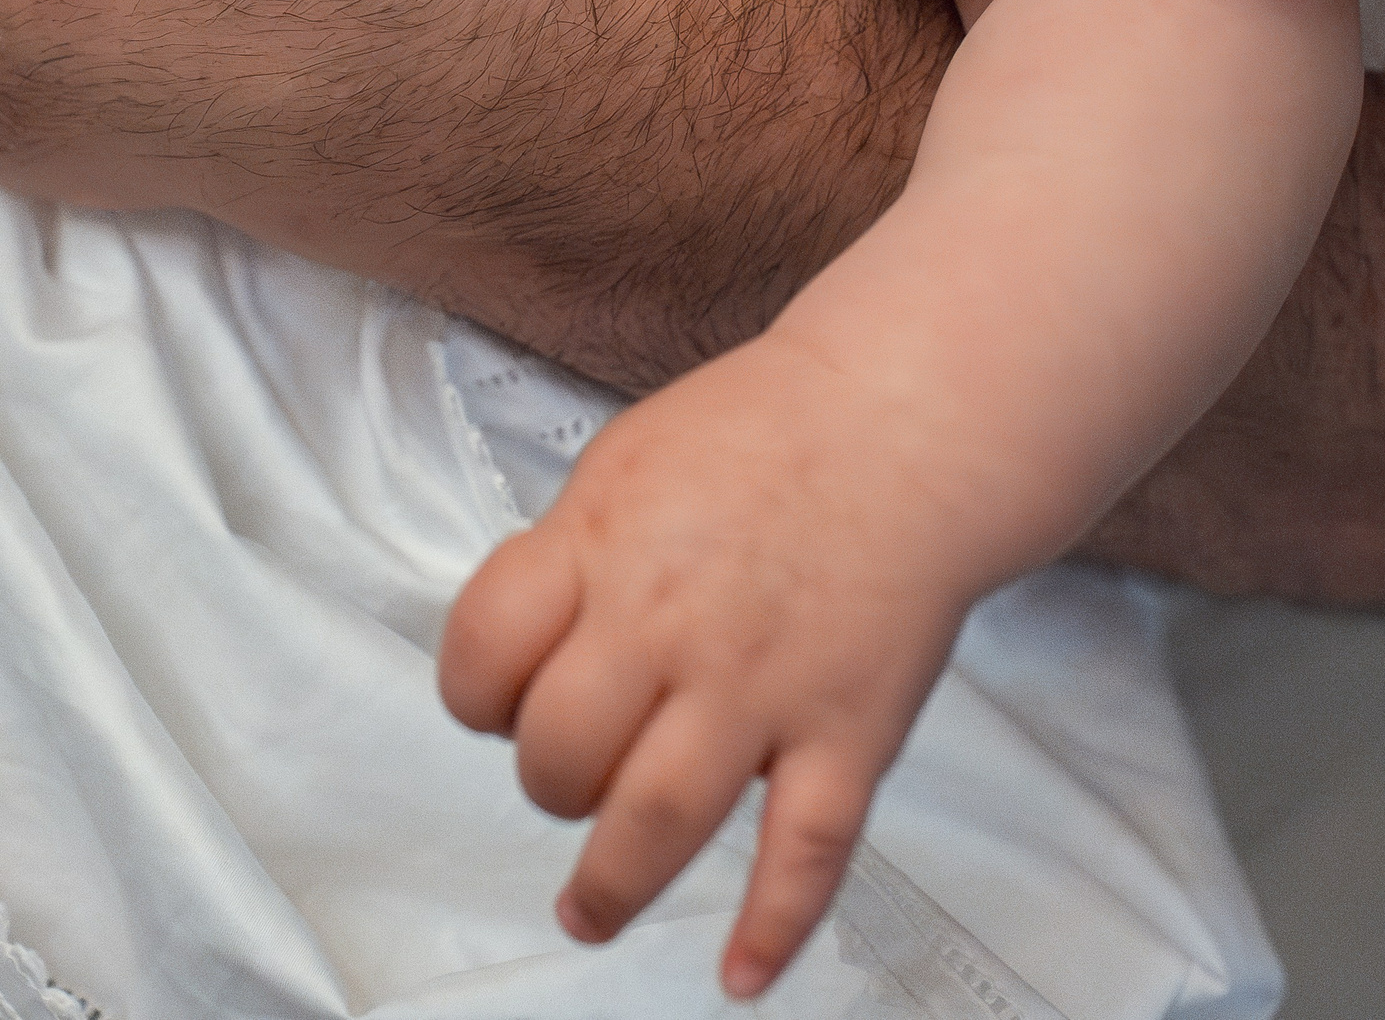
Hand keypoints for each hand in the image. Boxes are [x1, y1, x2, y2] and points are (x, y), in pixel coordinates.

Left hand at [438, 336, 979, 997]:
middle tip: (572, 774)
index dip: (477, 693)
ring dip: (611, 885)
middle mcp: (672, 626)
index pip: (482, 656)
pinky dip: (775, 923)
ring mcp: (762, 686)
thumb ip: (570, 558)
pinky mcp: (847, 730)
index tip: (503, 699)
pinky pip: (807, 848)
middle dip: (549, 781)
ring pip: (659, 821)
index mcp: (603, 549)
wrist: (907, 419)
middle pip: (560, 754)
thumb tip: (527, 648)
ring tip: (588, 911)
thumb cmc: (767, 433)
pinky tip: (741, 973)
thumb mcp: (626, 463)